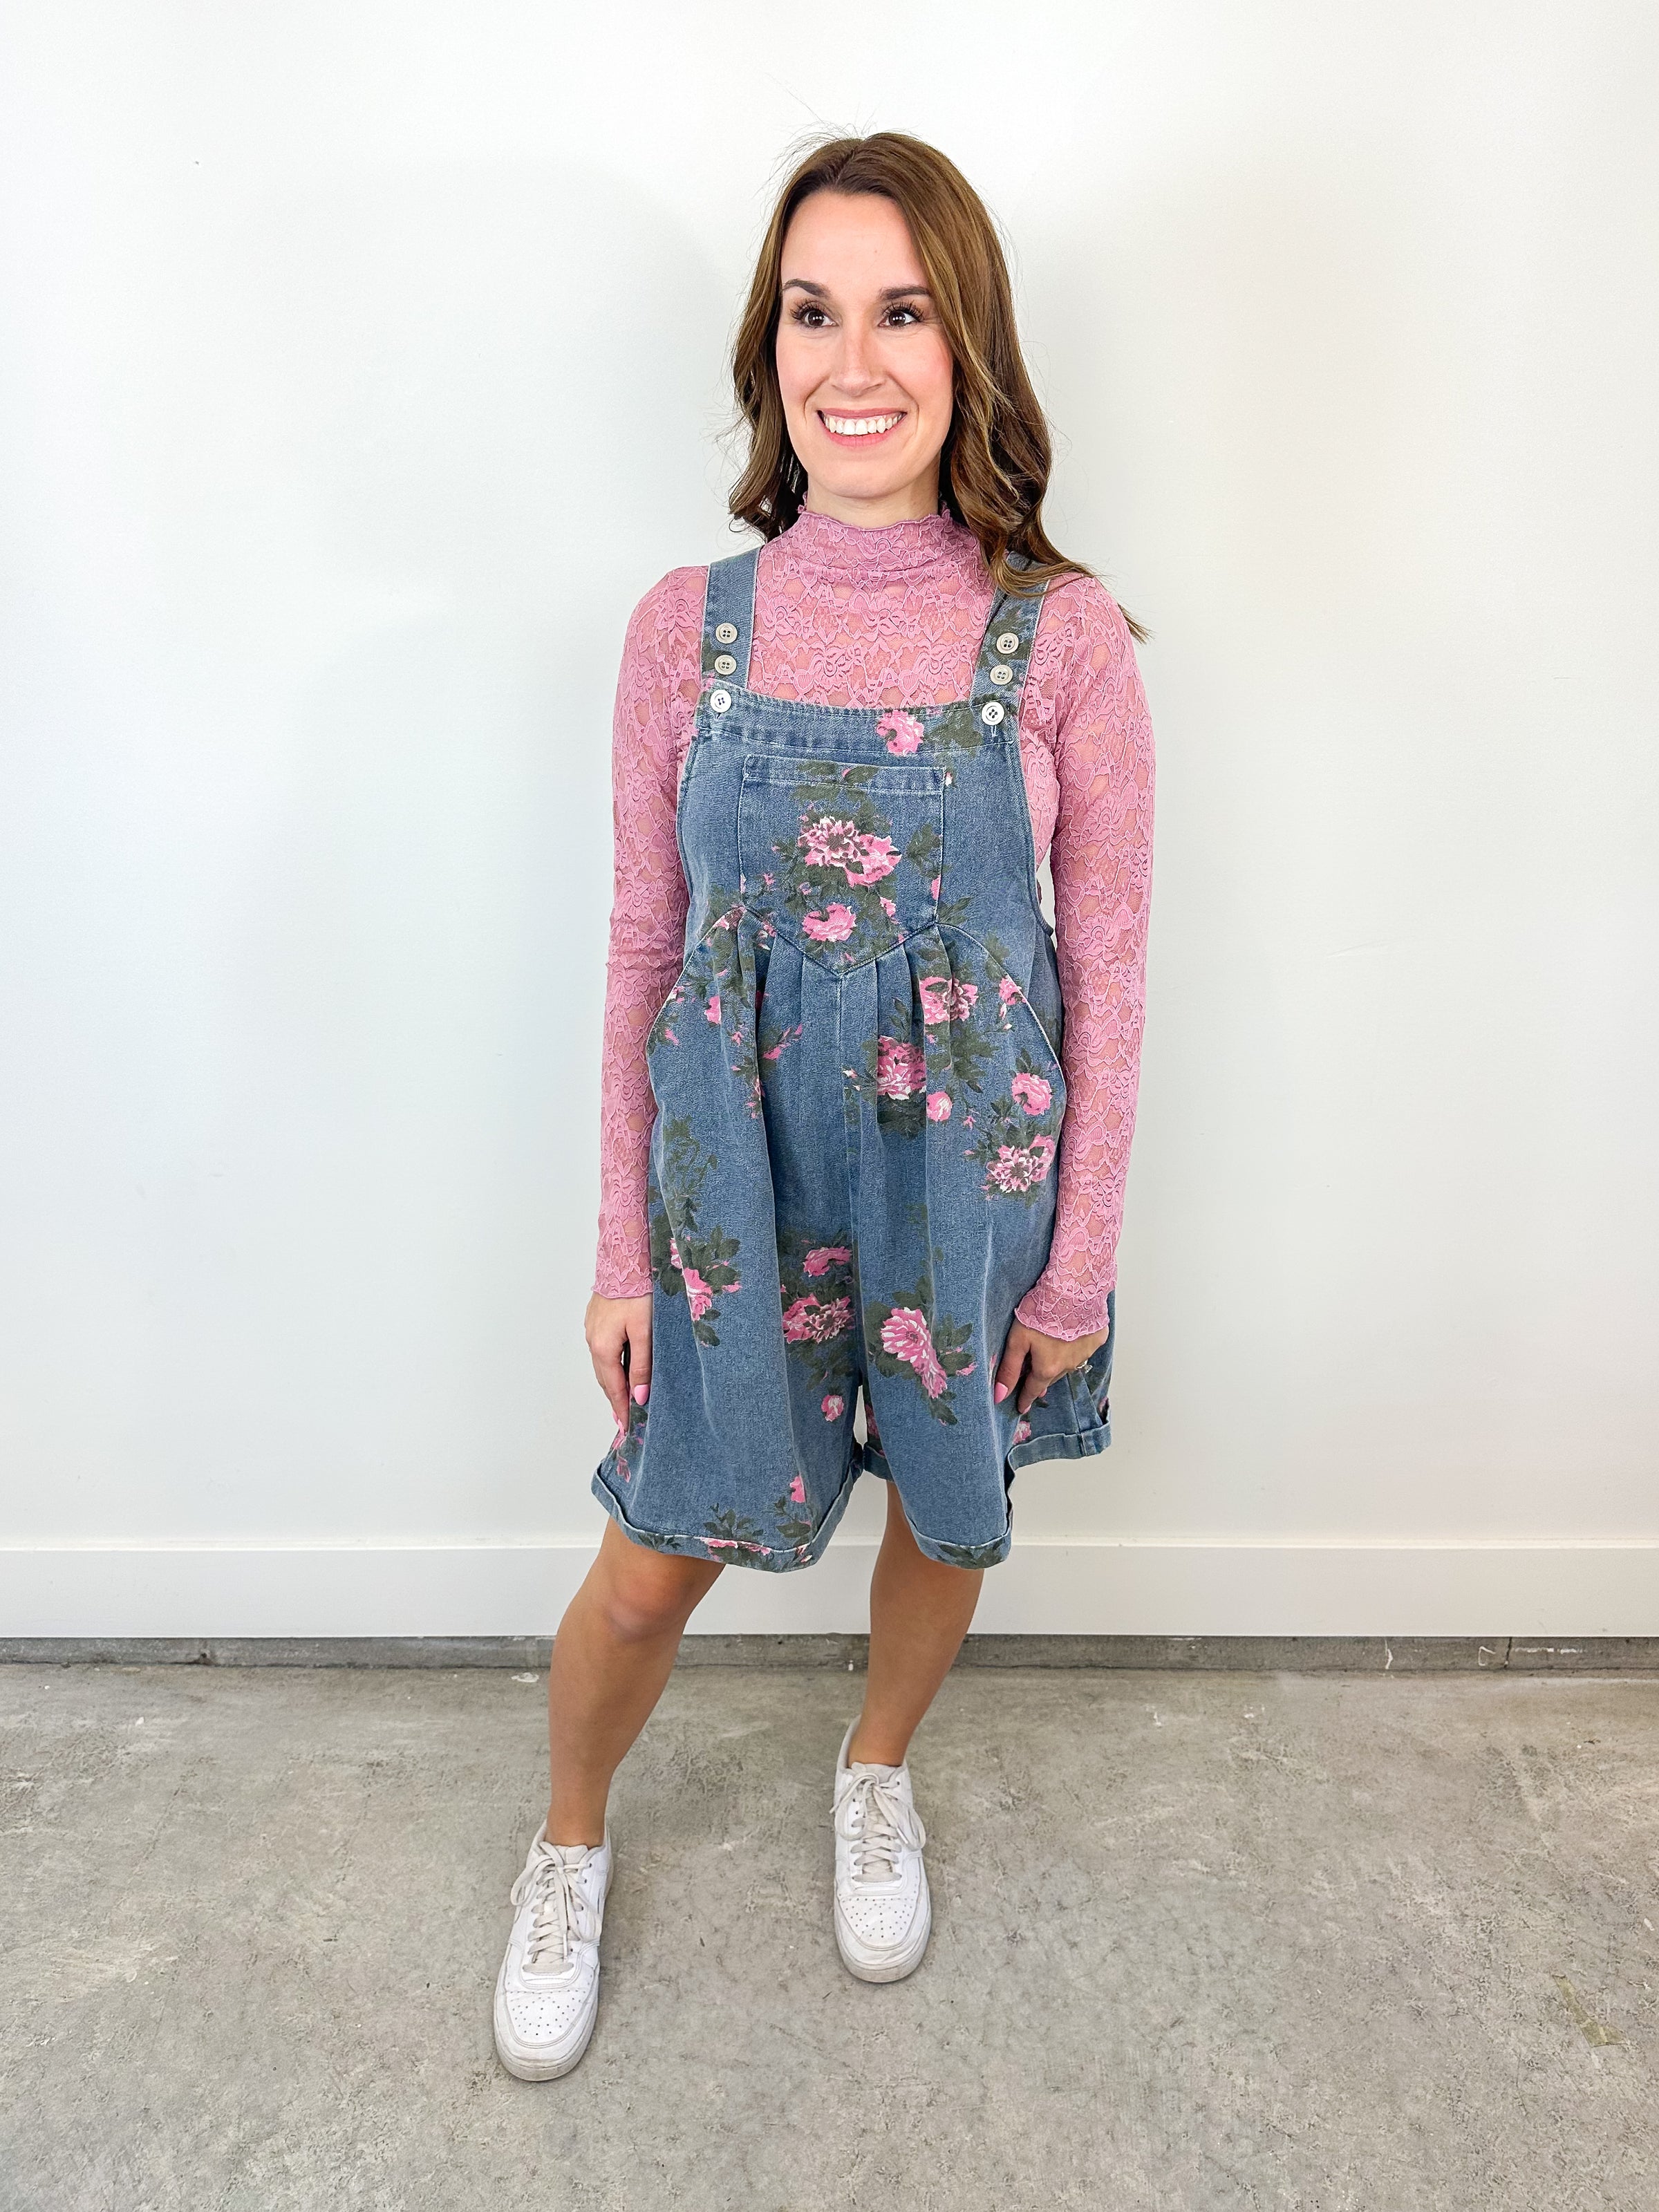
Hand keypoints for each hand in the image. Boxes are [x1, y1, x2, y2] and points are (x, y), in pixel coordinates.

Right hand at [586, 1293, 652, 1429]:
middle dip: (616, 1400)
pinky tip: (621, 1367)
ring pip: (603, 1364)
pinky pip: (603, 1350)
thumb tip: (640, 1396)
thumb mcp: (645, 1331)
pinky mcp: (596, 1319)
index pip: (614, 1389)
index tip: (628, 1428)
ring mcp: (591, 1329)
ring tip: (625, 1399)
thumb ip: (642, 1365)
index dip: (622, 1410)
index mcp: (603, 1348)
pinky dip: (611, 1365)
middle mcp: (592, 1341)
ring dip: (613, 1383)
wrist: (624, 1258)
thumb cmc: (638, 1292)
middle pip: (605, 1379)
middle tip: (626, 1419)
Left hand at [994, 1317, 1109, 1416]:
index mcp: (1048, 1367)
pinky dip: (1075, 1347)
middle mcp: (1069, 1365)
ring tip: (1051, 1357)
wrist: (1073, 1288)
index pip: (1033, 1389)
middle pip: (1050, 1376)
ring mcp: (1086, 1353)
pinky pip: (1084, 1348)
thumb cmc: (1041, 1311)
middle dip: (1040, 1378)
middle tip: (1032, 1379)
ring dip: (1058, 1363)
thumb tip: (999, 1396)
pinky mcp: (1097, 1338)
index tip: (1021, 1408)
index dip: (1025, 1398)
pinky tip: (1071, 1337)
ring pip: (1068, 1364)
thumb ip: (1009, 1368)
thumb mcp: (1018, 1340)